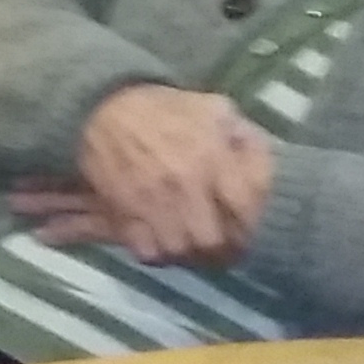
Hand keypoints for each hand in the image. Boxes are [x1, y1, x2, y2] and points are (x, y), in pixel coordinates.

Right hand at [38, 84, 277, 266]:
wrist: (103, 107)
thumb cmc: (164, 109)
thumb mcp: (214, 108)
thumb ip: (243, 137)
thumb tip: (260, 163)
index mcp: (210, 156)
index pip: (244, 209)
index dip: (251, 227)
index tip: (249, 231)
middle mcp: (182, 185)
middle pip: (211, 242)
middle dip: (223, 251)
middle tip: (225, 249)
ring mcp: (150, 202)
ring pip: (179, 252)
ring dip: (191, 256)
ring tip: (196, 250)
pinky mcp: (123, 213)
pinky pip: (145, 251)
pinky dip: (159, 254)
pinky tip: (165, 244)